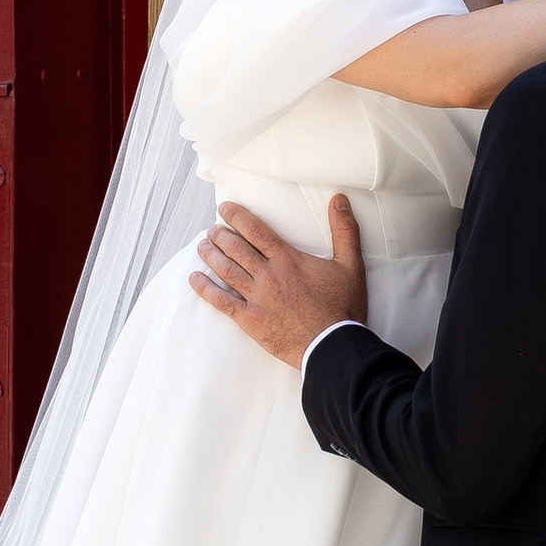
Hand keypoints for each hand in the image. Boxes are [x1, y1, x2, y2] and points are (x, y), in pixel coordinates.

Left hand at [191, 198, 368, 367]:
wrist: (333, 345)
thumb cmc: (342, 307)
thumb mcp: (350, 265)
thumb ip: (344, 230)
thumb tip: (339, 200)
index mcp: (287, 260)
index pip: (256, 231)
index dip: (237, 217)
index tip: (225, 209)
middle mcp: (268, 275)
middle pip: (236, 248)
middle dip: (220, 235)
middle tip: (212, 229)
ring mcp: (257, 298)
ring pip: (226, 271)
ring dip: (211, 256)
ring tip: (202, 246)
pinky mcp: (251, 320)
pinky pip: (222, 301)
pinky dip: (206, 289)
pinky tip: (195, 279)